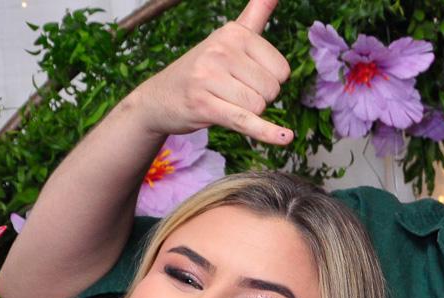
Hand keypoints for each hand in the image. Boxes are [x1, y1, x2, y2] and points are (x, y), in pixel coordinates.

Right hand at [128, 0, 292, 145]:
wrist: (159, 98)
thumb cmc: (202, 69)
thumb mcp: (228, 37)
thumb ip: (255, 14)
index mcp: (234, 32)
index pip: (281, 69)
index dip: (268, 81)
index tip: (244, 77)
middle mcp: (221, 49)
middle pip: (271, 90)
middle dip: (258, 98)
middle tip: (231, 92)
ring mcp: (210, 77)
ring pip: (259, 107)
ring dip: (247, 114)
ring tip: (223, 102)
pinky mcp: (205, 106)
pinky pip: (246, 121)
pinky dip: (266, 133)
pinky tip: (285, 138)